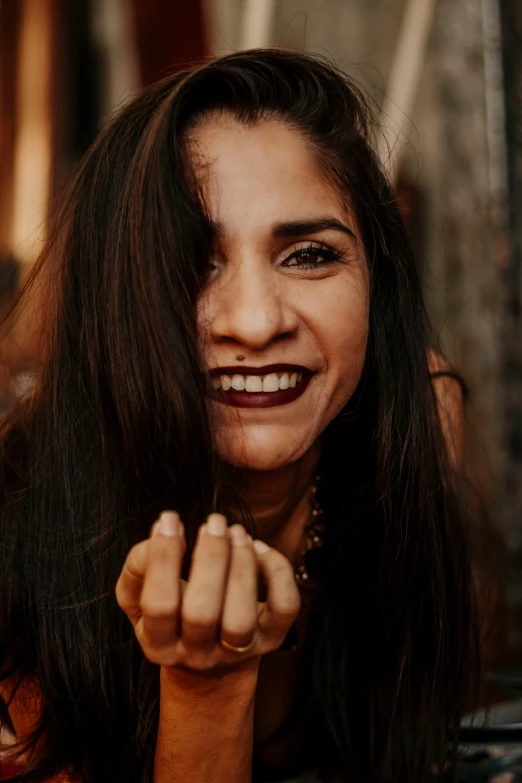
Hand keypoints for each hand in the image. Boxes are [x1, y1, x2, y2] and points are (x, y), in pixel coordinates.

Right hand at [115, 512, 300, 671]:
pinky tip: (260, 548)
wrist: (210, 667)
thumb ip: (139, 565)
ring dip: (242, 566)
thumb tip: (163, 528)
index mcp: (159, 644)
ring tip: (236, 531)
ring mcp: (237, 651)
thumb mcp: (138, 597)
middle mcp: (197, 654)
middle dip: (210, 560)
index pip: (159, 604)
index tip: (169, 520)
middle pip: (203, 614)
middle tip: (214, 522)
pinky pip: (284, 608)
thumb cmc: (171, 617)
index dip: (163, 559)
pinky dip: (278, 574)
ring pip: (242, 618)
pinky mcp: (272, 638)